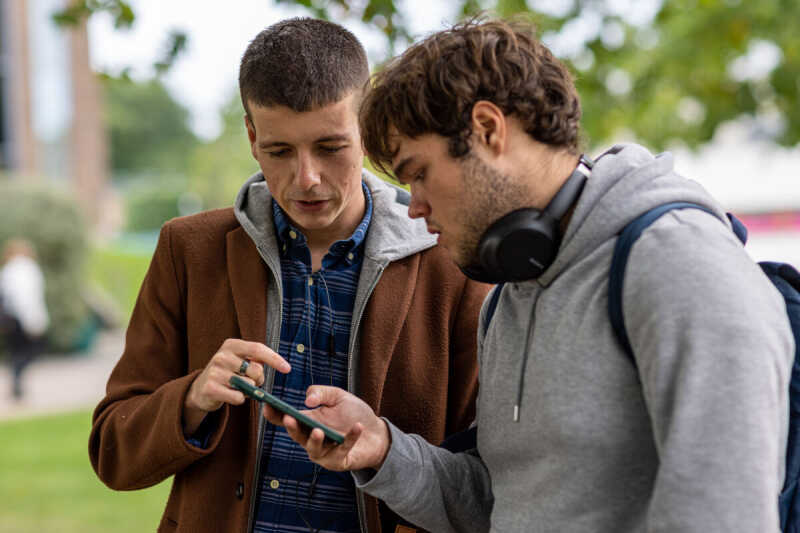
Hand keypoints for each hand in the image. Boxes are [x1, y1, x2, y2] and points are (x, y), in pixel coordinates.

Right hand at [183, 339, 290, 433]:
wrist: (201, 389)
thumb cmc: (228, 373)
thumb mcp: (240, 361)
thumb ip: (257, 361)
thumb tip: (281, 366)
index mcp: (231, 345)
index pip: (258, 349)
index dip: (275, 359)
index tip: (288, 369)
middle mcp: (222, 355)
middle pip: (255, 369)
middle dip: (259, 379)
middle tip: (250, 382)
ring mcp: (215, 371)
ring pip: (248, 385)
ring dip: (248, 390)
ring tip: (237, 388)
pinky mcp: (210, 388)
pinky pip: (238, 397)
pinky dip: (240, 399)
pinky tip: (231, 395)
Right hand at [264, 385, 390, 471]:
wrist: (377, 433)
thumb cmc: (354, 414)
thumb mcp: (339, 396)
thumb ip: (322, 393)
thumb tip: (307, 399)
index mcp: (308, 421)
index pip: (286, 419)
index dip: (275, 414)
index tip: (267, 405)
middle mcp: (312, 439)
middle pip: (297, 435)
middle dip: (292, 428)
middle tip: (289, 418)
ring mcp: (324, 453)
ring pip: (314, 449)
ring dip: (315, 440)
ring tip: (318, 430)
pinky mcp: (339, 461)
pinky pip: (342, 450)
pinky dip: (350, 438)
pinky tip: (357, 426)